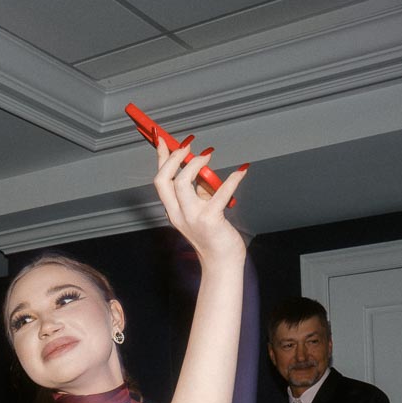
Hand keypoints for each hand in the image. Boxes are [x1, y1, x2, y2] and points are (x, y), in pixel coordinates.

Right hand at [152, 139, 246, 263]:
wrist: (222, 263)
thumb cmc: (214, 237)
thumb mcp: (201, 211)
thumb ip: (199, 192)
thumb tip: (202, 169)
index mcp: (173, 210)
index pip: (160, 180)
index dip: (161, 157)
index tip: (163, 139)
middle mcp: (178, 214)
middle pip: (163, 180)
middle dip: (173, 158)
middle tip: (188, 145)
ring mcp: (192, 218)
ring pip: (182, 183)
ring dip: (195, 164)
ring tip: (208, 154)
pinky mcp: (210, 220)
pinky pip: (219, 194)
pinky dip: (231, 180)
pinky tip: (241, 171)